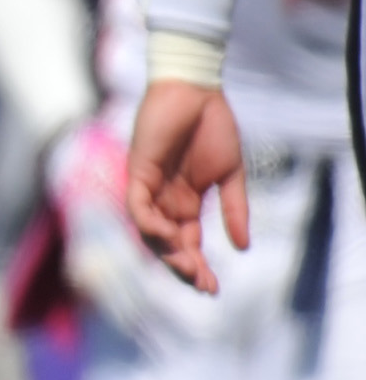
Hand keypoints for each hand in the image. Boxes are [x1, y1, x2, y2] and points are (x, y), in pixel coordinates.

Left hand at [125, 77, 248, 292]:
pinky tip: (167, 236)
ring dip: (167, 252)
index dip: (197, 265)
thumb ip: (234, 209)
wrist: (197, 90)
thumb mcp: (230, 174)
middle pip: (167, 244)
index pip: (187, 242)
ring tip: (188, 268)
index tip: (213, 288)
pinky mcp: (136, 171)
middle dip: (183, 267)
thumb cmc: (212, 126)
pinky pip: (137, 206)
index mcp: (185, 202)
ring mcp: (148, 187)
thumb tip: (242, 247)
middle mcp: (163, 200)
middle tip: (202, 285)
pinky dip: (149, 223)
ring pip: (149, 232)